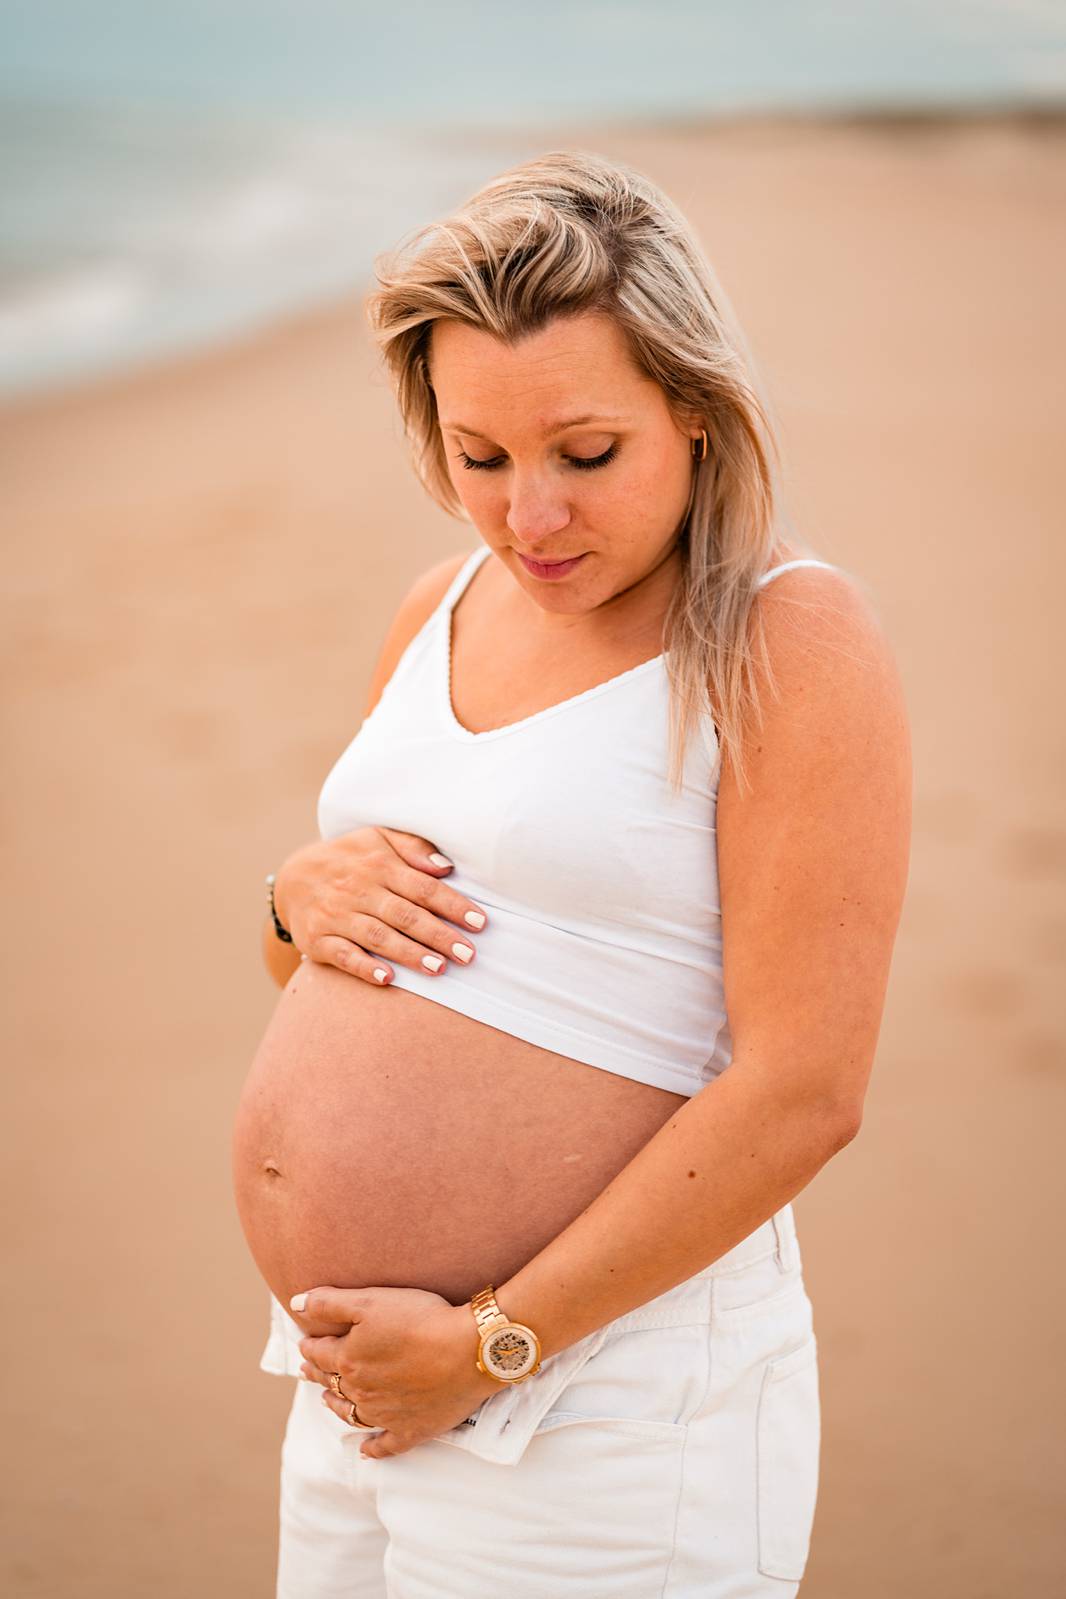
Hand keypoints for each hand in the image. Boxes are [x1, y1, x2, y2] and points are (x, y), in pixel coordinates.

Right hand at [273, 828, 488, 986]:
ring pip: (378, 936)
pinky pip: (343, 955)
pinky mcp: (318, 939)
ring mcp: (337, 915)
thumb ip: (413, 848)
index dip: (452, 904)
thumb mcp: (377, 839)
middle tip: (468, 954)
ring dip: (409, 953)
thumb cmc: (350, 860)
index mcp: (379, 864)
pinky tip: (388, 978)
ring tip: (439, 968)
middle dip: (439, 935)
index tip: (479, 922)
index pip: (422, 886)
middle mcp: (358, 889)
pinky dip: (365, 967)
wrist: (292, 878)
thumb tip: (446, 866)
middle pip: (405, 914)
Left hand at [292, 1284, 500, 1458]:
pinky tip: (366, 1450)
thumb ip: (330, 1302)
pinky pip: (386, 1446)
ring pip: (352, 1414)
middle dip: (318, 1375)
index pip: (319, 1353)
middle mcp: (361, 1392)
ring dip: (337, 1407)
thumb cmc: (421, 1320)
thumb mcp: (370, 1300)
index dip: (310, 1346)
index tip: (305, 1344)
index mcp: (348, 1360)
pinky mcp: (411, 1431)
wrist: (468, 1351)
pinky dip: (373, 1449)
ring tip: (328, 1401)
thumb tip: (297, 1303)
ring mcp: (386, 1415)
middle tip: (309, 1370)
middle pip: (333, 1383)